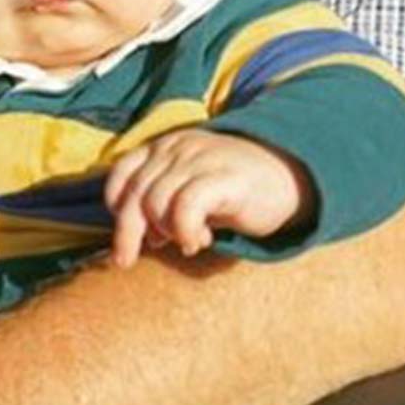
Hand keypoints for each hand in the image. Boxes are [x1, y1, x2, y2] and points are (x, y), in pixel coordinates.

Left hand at [103, 129, 307, 268]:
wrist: (288, 180)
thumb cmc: (232, 192)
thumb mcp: (188, 188)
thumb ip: (157, 200)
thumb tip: (126, 241)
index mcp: (168, 145)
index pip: (122, 172)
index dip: (117, 207)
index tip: (128, 234)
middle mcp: (181, 146)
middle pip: (135, 194)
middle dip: (128, 233)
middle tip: (131, 260)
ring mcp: (203, 158)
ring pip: (156, 201)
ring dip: (165, 231)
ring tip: (187, 241)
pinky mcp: (225, 176)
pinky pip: (186, 206)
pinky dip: (184, 231)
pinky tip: (199, 242)